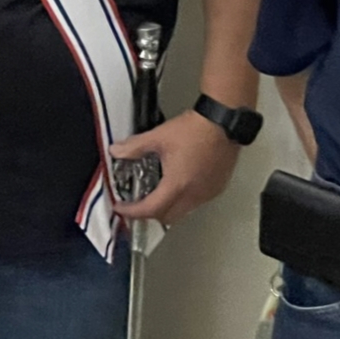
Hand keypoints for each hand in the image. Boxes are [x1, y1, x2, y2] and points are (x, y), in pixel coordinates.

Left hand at [108, 110, 239, 228]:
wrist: (224, 120)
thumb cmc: (193, 129)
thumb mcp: (158, 136)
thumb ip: (134, 147)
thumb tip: (115, 151)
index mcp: (177, 185)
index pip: (150, 210)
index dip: (132, 212)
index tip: (121, 208)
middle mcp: (194, 195)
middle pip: (167, 217)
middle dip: (150, 213)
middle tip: (138, 202)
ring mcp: (208, 193)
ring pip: (184, 211)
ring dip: (169, 206)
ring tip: (159, 192)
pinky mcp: (218, 187)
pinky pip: (198, 202)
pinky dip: (185, 199)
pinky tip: (181, 183)